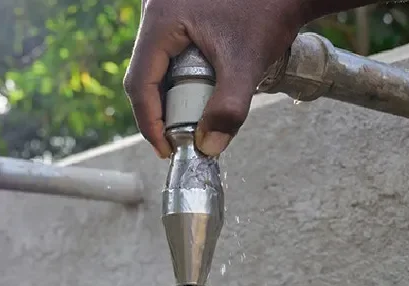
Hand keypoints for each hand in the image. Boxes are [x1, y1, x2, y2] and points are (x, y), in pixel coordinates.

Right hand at [123, 0, 312, 157]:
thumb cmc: (269, 11)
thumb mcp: (246, 65)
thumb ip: (228, 109)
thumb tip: (209, 147)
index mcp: (161, 19)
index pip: (139, 81)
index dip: (149, 122)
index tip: (165, 148)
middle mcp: (156, 10)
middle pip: (145, 74)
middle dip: (160, 111)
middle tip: (177, 139)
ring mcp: (168, 10)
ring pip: (156, 64)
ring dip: (171, 95)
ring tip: (189, 120)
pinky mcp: (181, 12)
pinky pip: (169, 52)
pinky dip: (180, 78)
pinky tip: (197, 93)